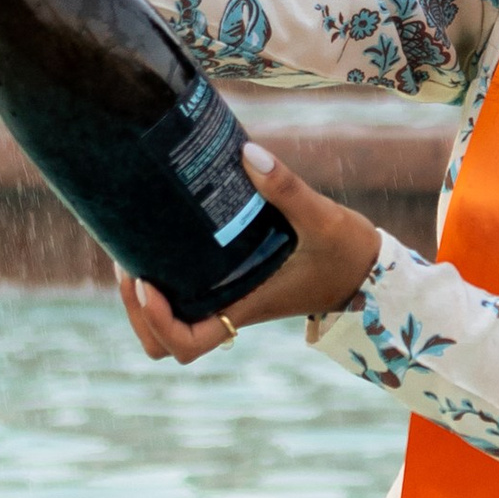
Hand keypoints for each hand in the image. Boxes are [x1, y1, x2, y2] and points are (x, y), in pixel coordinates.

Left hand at [118, 145, 380, 364]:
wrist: (367, 270)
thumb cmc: (347, 252)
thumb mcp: (322, 217)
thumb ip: (287, 188)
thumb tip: (248, 153)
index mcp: (244, 306)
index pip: (187, 344)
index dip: (157, 322)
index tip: (146, 282)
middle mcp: (229, 310)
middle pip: (164, 344)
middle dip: (139, 313)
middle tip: (131, 266)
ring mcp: (228, 300)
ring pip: (169, 325)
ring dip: (143, 303)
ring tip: (134, 254)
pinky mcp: (231, 285)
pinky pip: (183, 298)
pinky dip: (162, 283)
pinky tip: (158, 240)